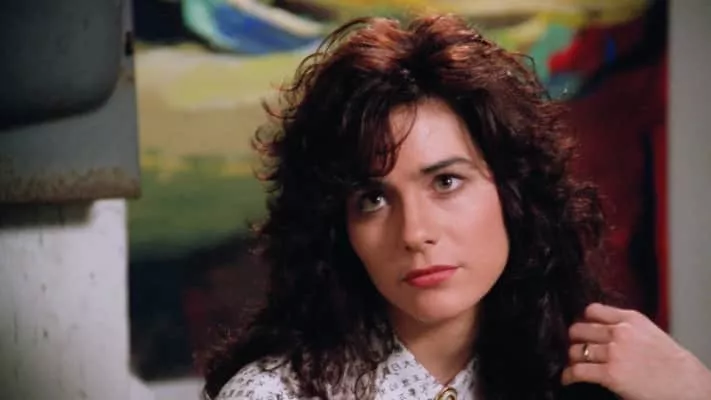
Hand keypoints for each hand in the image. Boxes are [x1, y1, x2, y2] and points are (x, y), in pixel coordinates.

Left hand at [561, 303, 710, 399]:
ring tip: (575, 364)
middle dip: (576, 339)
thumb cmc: (673, 364)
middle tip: (577, 347)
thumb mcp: (651, 333)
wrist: (687, 385)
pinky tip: (568, 378)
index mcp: (631, 319)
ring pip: (577, 350)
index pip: (593, 310)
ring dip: (574, 359)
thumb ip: (628, 328)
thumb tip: (606, 331)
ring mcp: (614, 352)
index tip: (582, 328)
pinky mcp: (610, 373)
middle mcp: (620, 332)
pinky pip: (578, 371)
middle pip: (580, 329)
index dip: (584, 321)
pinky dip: (569, 375)